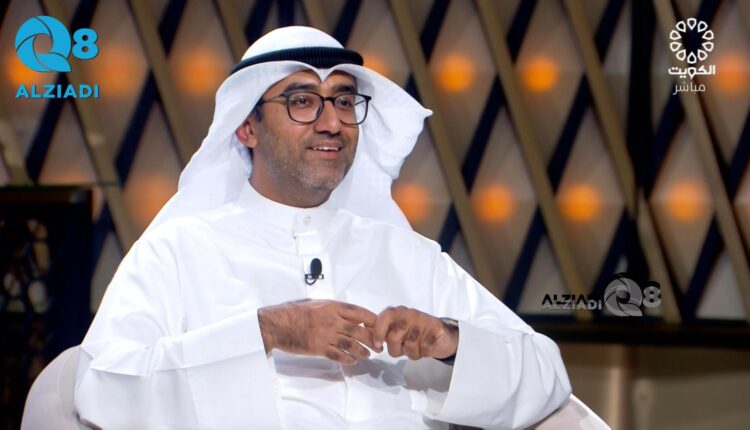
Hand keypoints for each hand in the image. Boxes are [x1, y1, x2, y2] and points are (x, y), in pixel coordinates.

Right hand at [258, 299, 376, 364]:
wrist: (277, 324)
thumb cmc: (294, 311)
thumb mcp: (316, 304)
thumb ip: (333, 309)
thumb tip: (349, 315)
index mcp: (332, 307)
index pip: (358, 312)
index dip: (372, 319)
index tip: (379, 326)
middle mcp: (332, 320)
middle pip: (358, 330)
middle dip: (372, 339)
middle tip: (379, 345)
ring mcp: (325, 335)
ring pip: (351, 344)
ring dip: (362, 351)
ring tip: (368, 354)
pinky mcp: (318, 348)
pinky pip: (338, 355)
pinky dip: (348, 359)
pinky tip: (353, 361)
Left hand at [372, 306, 458, 360]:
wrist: (442, 334)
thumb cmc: (415, 332)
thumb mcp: (397, 329)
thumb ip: (382, 329)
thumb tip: (365, 328)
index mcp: (398, 312)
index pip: (383, 318)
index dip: (378, 333)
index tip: (378, 345)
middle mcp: (409, 314)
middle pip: (393, 338)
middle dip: (396, 349)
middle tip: (402, 349)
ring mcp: (423, 321)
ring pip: (409, 346)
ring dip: (411, 352)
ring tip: (416, 346)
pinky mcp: (436, 329)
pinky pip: (423, 349)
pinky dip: (423, 353)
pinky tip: (426, 346)